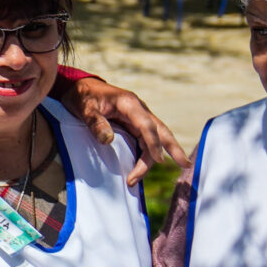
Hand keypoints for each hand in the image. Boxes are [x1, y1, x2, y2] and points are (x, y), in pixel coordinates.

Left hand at [57, 75, 187, 185]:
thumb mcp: (84, 108)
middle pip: (161, 131)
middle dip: (173, 148)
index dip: (154, 143)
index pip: (147, 125)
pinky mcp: (134, 125)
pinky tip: (144, 167)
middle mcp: (139, 110)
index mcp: (129, 103)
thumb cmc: (83, 97)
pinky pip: (146, 140)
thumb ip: (95, 123)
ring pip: (155, 138)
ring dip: (153, 158)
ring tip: (138, 179)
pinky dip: (148, 154)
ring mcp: (138, 117)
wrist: (81, 88)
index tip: (158, 160)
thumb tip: (108, 141)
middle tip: (185, 164)